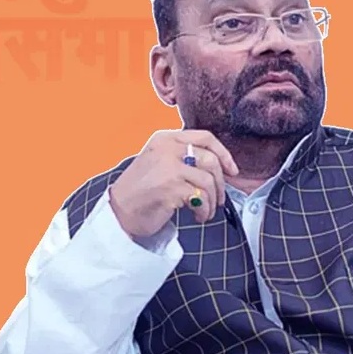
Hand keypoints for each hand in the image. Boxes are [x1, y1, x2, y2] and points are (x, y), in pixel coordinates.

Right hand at [109, 129, 239, 238]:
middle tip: (219, 198)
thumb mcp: (160, 162)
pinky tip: (198, 216)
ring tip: (206, 211)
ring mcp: (168, 167)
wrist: (119, 212)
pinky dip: (205, 210)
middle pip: (211, 160)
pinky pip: (201, 198)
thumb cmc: (142, 191)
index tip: (232, 170)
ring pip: (208, 181)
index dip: (224, 154)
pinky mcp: (171, 188)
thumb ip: (184, 157)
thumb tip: (220, 166)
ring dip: (213, 200)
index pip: (205, 137)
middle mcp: (167, 149)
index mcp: (166, 138)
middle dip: (220, 183)